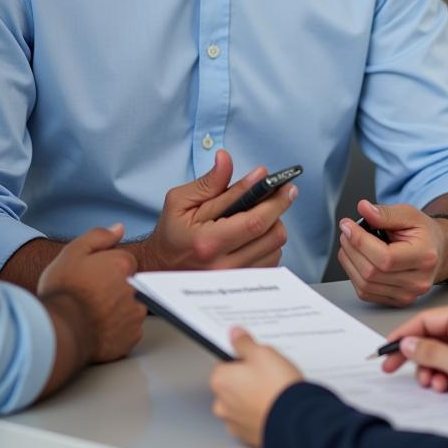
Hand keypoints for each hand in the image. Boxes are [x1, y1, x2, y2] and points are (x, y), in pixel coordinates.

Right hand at [38, 223, 145, 362]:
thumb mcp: (72, 253)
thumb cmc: (63, 292)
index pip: (125, 262)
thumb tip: (119, 229)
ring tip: (93, 315)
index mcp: (122, 265)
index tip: (93, 279)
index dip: (107, 269)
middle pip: (129, 284)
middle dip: (114, 289)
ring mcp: (134, 315)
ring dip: (118, 310)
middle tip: (91, 297)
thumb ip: (98, 237)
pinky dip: (117, 331)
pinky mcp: (131, 339)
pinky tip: (98, 330)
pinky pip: (128, 331)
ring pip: (131, 307)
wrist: (57, 333)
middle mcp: (135, 288)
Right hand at [135, 150, 295, 270]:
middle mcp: (223, 267)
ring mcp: (234, 280)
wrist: (160, 267)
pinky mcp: (240, 287)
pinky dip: (268, 246)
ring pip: (276, 250)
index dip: (275, 202)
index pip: (255, 222)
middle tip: (273, 197)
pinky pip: (270, 264)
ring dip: (272, 228)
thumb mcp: (181, 201)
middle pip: (273, 237)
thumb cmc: (171, 232)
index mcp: (208, 242)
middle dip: (277, 212)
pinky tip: (254, 236)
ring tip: (256, 217)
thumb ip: (210, 182)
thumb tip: (227, 159)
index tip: (286, 187)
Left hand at [210, 328, 303, 446]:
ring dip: (252, 396)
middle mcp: (223, 404)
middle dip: (246, 378)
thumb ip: (244, 342)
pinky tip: (273, 404)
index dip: (242, 358)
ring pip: (241, 402)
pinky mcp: (248, 435)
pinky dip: (259, 411)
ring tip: (273, 389)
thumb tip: (235, 334)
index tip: (255, 358)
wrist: (296, 421)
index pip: (224, 362)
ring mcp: (235, 422)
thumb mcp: (262, 353)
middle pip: (232, 383)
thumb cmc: (276, 388)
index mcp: (220, 381)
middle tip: (267, 373)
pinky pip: (251, 418)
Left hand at [338, 200, 447, 305]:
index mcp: (424, 257)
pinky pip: (366, 293)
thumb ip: (386, 213)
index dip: (360, 241)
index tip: (347, 225)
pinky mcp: (398, 301)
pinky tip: (355, 259)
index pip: (385, 257)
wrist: (438, 251)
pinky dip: (354, 274)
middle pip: (372, 272)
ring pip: (365, 285)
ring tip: (349, 243)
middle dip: (351, 249)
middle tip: (346, 232)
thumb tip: (364, 209)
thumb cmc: (424, 233)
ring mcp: (408, 295)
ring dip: (349, 262)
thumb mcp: (409, 214)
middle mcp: (418, 281)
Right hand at [382, 299, 447, 392]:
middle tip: (395, 369)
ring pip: (438, 351)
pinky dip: (444, 373)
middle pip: (429, 337)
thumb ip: (429, 353)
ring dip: (432, 371)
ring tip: (436, 384)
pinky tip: (446, 385)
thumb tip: (407, 345)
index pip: (422, 320)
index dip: (401, 336)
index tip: (387, 349)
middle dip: (419, 359)